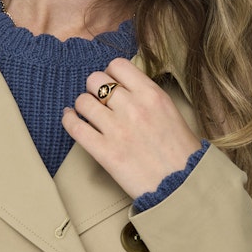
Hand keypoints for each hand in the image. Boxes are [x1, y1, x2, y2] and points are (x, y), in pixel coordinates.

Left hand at [62, 57, 201, 197]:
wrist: (183, 185)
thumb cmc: (182, 153)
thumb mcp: (170, 112)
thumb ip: (147, 97)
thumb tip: (123, 89)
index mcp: (152, 95)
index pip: (118, 65)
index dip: (110, 73)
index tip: (111, 84)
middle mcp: (133, 107)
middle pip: (95, 80)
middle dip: (94, 88)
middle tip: (99, 100)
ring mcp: (116, 129)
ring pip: (82, 101)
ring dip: (82, 105)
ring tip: (87, 113)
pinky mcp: (104, 152)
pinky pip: (74, 127)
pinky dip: (68, 119)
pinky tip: (71, 118)